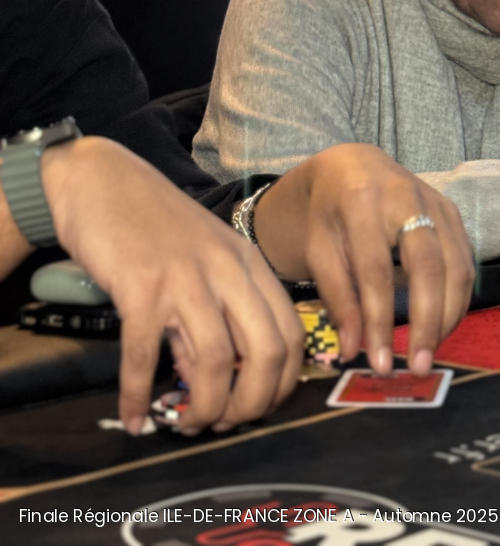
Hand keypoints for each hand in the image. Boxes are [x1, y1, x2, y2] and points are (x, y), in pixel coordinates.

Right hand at [43, 137, 303, 434]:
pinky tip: (133, 417)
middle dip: (252, 404)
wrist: (103, 180)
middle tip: (223, 424)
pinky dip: (137, 396)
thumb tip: (208, 381)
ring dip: (203, 408)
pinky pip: (144, 356)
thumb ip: (214, 315)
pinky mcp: (140, 286)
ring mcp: (185, 277)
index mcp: (250, 263)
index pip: (291, 333)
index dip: (281, 384)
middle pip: (267, 352)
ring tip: (185, 425)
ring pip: (215, 361)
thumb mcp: (203, 261)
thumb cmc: (156, 225)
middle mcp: (228, 269)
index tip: (256, 408)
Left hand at [253, 142, 474, 376]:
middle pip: (429, 266)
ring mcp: (436, 201)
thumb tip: (352, 351)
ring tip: (428, 353)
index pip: (376, 270)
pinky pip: (466, 262)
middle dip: (427, 321)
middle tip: (418, 366)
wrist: (352, 167)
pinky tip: (441, 326)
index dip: (380, 320)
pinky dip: (457, 300)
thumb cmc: (329, 213)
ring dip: (447, 316)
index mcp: (362, 200)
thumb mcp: (319, 250)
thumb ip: (337, 297)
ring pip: (457, 266)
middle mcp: (406, 195)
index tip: (381, 363)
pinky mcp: (453, 212)